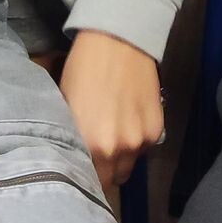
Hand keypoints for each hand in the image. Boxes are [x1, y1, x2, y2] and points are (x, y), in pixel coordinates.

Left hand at [59, 29, 163, 188]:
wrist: (117, 41)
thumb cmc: (82, 69)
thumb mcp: (65, 105)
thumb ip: (70, 138)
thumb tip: (70, 158)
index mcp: (89, 143)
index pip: (87, 181)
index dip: (83, 176)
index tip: (81, 170)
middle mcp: (117, 148)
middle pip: (111, 179)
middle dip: (103, 169)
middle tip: (96, 151)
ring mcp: (140, 140)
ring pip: (129, 164)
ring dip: (121, 156)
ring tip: (114, 132)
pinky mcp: (156, 129)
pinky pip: (145, 148)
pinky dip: (137, 140)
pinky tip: (129, 118)